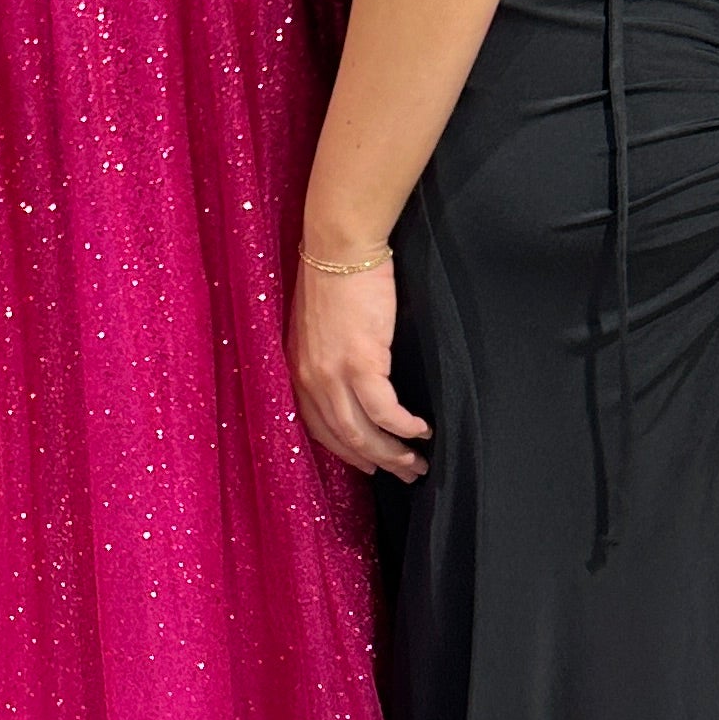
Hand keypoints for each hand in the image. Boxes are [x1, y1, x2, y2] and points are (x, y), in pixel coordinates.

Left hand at [290, 255, 429, 481]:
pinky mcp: (361, 362)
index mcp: (297, 370)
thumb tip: (354, 381)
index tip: (370, 464)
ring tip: (418, 461)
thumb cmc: (335, 279)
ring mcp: (333, 373)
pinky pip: (384, 410)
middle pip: (343, 438)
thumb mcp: (318, 327)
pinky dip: (404, 426)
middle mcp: (309, 378)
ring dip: (393, 452)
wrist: (340, 247)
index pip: (318, 428)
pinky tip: (421, 430)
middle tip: (406, 472)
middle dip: (377, 461)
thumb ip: (328, 358)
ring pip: (363, 432)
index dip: (347, 452)